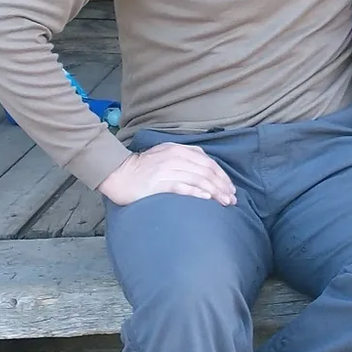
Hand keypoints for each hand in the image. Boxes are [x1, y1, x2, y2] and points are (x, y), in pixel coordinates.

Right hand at [99, 142, 235, 205]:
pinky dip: (196, 192)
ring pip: (198, 179)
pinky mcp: (159, 183)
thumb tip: (205, 168)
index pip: (208, 162)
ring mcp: (168, 170)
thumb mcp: (165, 154)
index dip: (222, 175)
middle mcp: (176, 157)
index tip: (230, 188)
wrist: (119, 174)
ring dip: (214, 192)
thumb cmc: (143, 167)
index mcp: (179, 149)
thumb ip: (185, 157)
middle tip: (232, 199)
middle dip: (222, 186)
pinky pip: (182, 187)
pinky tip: (207, 199)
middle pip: (206, 172)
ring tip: (224, 202)